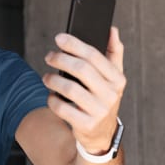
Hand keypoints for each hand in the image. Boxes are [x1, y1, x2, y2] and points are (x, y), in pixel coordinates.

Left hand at [42, 27, 125, 153]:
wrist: (100, 135)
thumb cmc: (102, 99)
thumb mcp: (113, 79)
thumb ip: (114, 54)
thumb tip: (112, 30)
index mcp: (118, 79)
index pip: (94, 56)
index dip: (75, 44)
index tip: (59, 38)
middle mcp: (111, 95)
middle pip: (81, 69)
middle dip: (61, 59)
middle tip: (49, 56)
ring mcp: (99, 111)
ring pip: (69, 88)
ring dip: (53, 80)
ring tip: (46, 77)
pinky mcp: (85, 125)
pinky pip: (62, 108)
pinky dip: (52, 100)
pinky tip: (51, 96)